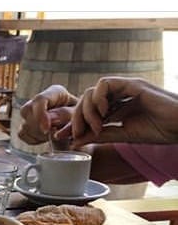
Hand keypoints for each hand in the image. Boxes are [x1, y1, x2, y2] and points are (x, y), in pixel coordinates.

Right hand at [18, 85, 77, 144]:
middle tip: (54, 133)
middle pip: (26, 111)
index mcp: (55, 93)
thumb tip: (50, 120)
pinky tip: (47, 138)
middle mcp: (39, 100)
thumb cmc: (82, 118)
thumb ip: (66, 116)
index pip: (39, 100)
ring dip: (38, 135)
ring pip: (24, 124)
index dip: (40, 115)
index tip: (47, 129)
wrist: (82, 127)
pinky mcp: (26, 124)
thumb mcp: (79, 115)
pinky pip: (22, 134)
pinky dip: (34, 139)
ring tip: (54, 136)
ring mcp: (31, 112)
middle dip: (38, 126)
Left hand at [56, 77, 177, 146]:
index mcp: (116, 108)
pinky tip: (104, 113)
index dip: (74, 123)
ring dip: (87, 109)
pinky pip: (105, 83)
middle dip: (76, 118)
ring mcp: (125, 89)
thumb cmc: (160, 130)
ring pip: (92, 91)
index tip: (63, 137)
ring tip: (96, 125)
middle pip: (85, 100)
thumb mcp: (123, 136)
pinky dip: (99, 98)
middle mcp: (118, 96)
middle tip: (77, 133)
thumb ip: (101, 135)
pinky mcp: (132, 84)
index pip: (87, 112)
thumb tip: (75, 141)